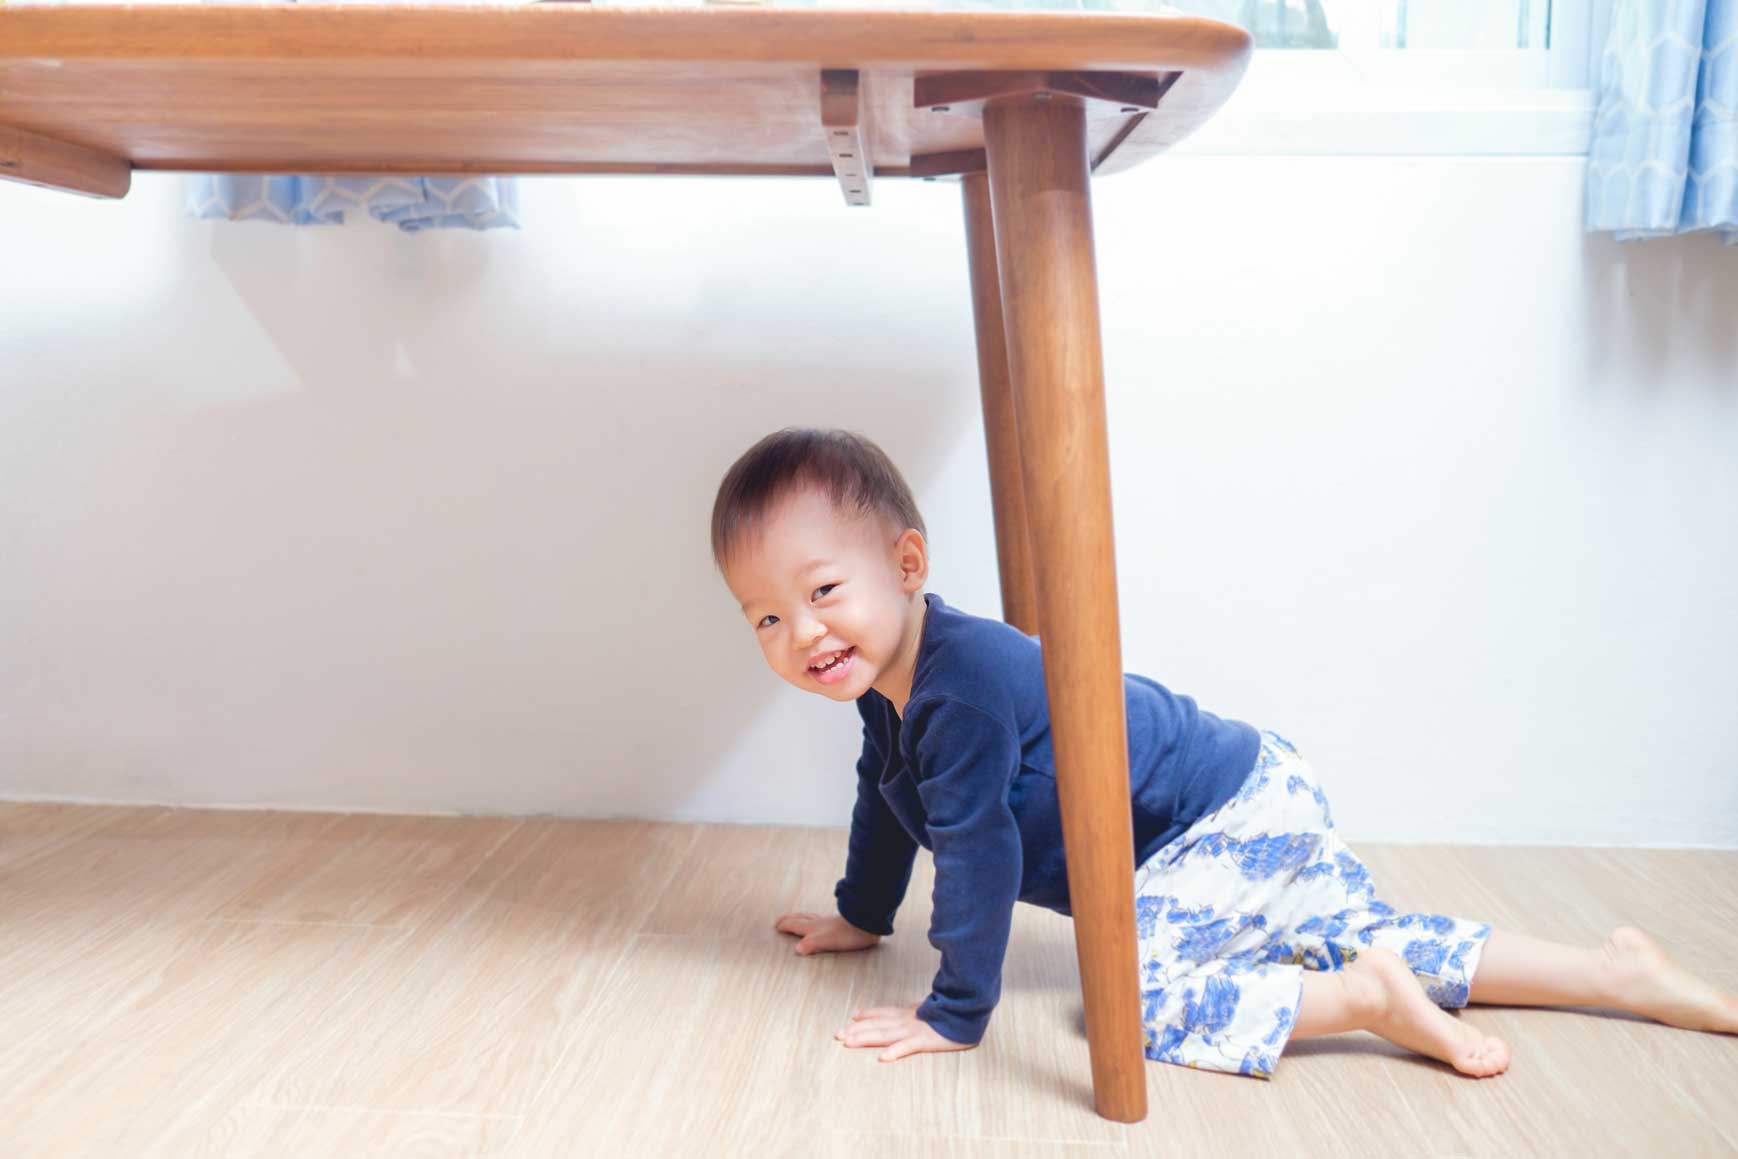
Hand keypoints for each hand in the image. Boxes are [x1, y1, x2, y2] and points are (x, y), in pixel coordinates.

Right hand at [774, 911, 880, 955]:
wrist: (866, 924)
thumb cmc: (847, 934)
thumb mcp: (825, 941)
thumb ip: (811, 945)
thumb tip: (797, 950)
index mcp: (814, 928)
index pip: (795, 925)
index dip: (785, 925)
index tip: (776, 925)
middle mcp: (819, 923)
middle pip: (801, 918)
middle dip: (790, 919)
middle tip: (781, 920)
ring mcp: (830, 922)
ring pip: (811, 917)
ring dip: (801, 917)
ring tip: (797, 918)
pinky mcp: (840, 924)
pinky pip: (822, 920)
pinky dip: (815, 920)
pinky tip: (822, 923)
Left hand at [835, 1003, 976, 1061]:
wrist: (971, 1009)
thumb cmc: (954, 1011)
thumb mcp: (933, 1008)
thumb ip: (921, 1010)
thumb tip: (913, 1008)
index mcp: (910, 1013)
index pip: (885, 1013)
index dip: (868, 1015)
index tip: (853, 1017)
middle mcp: (908, 1020)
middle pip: (878, 1025)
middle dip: (856, 1030)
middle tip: (837, 1035)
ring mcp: (915, 1030)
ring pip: (885, 1034)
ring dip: (866, 1038)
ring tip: (848, 1043)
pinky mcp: (926, 1040)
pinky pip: (908, 1047)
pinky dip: (895, 1052)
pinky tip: (883, 1058)